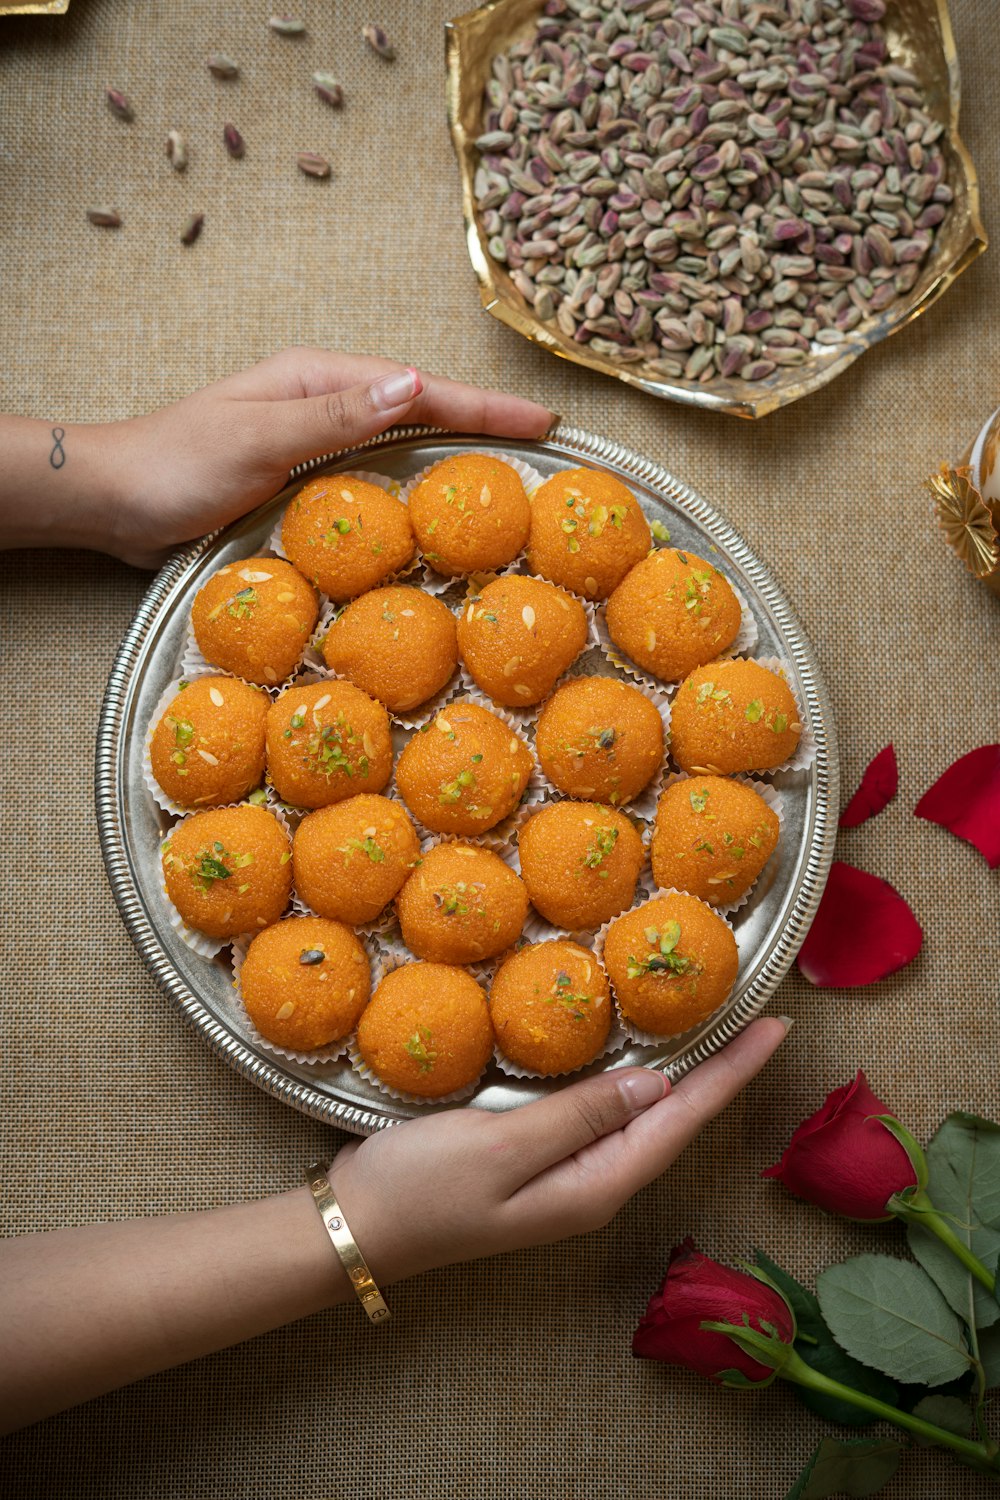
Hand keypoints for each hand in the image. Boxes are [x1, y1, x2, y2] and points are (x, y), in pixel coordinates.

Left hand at [107, 349, 553, 566]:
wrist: (113, 500)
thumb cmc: (176, 466)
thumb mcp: (259, 438)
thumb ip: (336, 415)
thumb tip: (414, 385)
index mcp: (317, 379)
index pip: (420, 387)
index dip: (483, 404)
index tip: (540, 419)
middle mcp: (322, 402)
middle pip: (420, 405)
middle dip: (482, 418)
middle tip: (542, 442)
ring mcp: (313, 438)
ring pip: (401, 438)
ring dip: (452, 448)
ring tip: (507, 468)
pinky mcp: (301, 476)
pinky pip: (373, 471)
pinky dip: (412, 480)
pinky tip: (432, 502)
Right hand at [329, 1017, 788, 1284]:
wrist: (352, 1227)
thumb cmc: (420, 1190)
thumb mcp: (501, 1146)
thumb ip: (579, 1115)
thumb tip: (654, 1084)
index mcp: (595, 1185)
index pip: (681, 1119)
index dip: (731, 1072)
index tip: (776, 1028)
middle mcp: (592, 1183)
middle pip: (673, 1118)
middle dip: (719, 1069)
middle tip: (761, 1016)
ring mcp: (565, 1172)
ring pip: (640, 1114)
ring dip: (681, 1070)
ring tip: (719, 1025)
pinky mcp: (537, 1155)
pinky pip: (602, 1110)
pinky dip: (629, 1077)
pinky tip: (636, 1051)